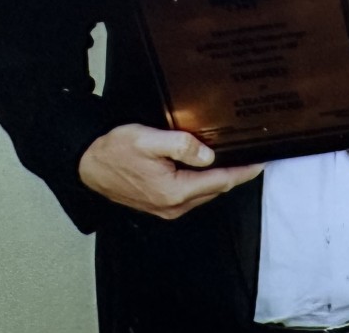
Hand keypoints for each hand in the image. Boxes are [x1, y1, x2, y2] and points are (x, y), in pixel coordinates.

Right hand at [78, 124, 263, 219]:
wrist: (86, 164)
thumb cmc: (114, 150)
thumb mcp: (148, 139)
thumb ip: (181, 145)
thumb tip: (209, 155)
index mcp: (174, 191)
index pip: (221, 181)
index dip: (244, 172)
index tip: (262, 162)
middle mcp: (172, 206)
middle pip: (216, 189)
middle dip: (236, 175)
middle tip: (253, 156)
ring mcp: (165, 209)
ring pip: (204, 194)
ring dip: (221, 180)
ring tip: (236, 161)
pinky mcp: (159, 205)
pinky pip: (191, 196)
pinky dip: (205, 183)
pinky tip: (209, 169)